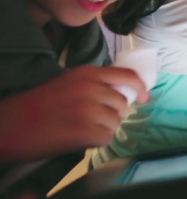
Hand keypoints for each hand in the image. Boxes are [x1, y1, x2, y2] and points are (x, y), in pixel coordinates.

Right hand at [0, 66, 147, 162]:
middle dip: (113, 114)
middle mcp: (91, 88)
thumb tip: (122, 92)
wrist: (9, 124)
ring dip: (103, 129)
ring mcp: (89, 109)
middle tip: (92, 119)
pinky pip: (106, 137)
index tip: (145, 96)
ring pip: (116, 122)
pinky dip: (96, 141)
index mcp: (87, 73)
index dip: (140, 87)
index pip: (127, 76)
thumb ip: (94, 84)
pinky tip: (78, 138)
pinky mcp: (85, 130)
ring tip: (81, 128)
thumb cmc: (37, 104)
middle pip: (123, 103)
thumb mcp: (68, 82)